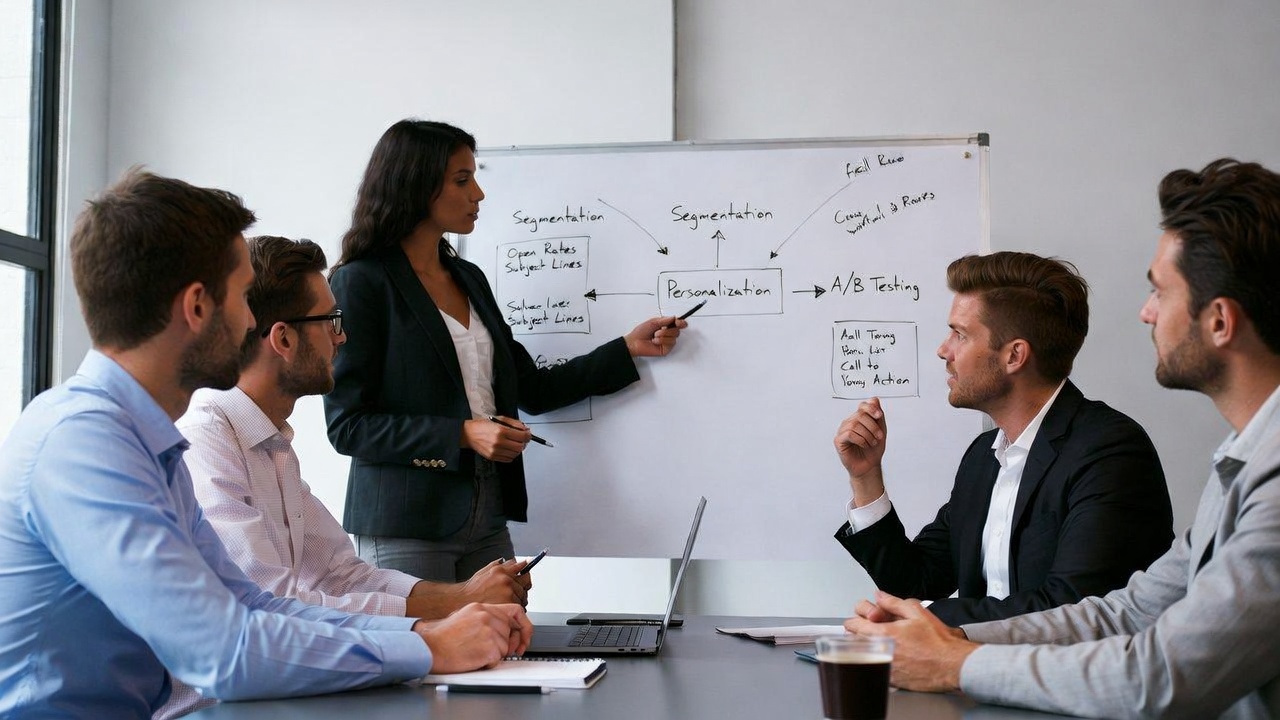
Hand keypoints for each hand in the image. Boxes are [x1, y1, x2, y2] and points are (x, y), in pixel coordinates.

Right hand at [415, 603, 532, 673]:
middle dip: (507, 644)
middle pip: (511, 632)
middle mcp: (487, 616)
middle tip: (496, 651)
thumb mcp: (464, 616)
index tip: (524, 636)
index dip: (524, 626)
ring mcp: (489, 631)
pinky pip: (499, 659)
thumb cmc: (443, 638)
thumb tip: (504, 628)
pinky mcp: (489, 647)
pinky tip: (474, 659)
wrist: (430, 649)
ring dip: (494, 655)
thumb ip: (486, 618)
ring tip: (475, 652)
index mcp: (482, 607)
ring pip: (506, 647)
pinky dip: (489, 664)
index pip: (516, 611)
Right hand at [457, 558, 533, 606]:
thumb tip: (520, 562)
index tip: (525, 576)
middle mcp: (506, 579)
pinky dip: (515, 609)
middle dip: (522, 588)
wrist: (461, 602)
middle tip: (513, 593)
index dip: (524, 575)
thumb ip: (505, 566)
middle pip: (526, 583)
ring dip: (519, 599)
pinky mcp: (508, 604)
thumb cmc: (473, 589)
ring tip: (506, 602)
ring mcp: (508, 592)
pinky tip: (505, 608)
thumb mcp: (487, 571)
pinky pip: (520, 607)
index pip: (523, 569)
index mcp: (502, 570)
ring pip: (524, 596)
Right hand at [462, 417, 528, 462]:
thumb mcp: (499, 419)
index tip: (528, 435)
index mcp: (501, 431)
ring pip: (515, 454)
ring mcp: (496, 451)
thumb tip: (525, 429)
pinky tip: (507, 449)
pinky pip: (508, 459)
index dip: (528, 436)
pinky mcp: (493, 457)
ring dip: (517, 449)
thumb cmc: (482, 425)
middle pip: (520, 446)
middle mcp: (499, 442)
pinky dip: (511, 454)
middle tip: (521, 439)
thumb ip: (514, 423)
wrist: (468, 434)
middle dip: (523, 443)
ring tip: (513, 443)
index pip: (522, 436)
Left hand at [624, 316, 682, 356]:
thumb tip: (674, 317)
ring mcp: (667, 342)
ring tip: (655, 336)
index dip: (681, 322)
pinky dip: (662, 340)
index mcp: (665, 326)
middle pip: (677, 330)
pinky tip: (655, 341)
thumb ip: (665, 320)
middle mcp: (667, 334)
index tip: (679, 322)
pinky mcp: (666, 349)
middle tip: (660, 329)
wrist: (635, 342)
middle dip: (668, 329)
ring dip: (663, 335)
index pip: (677, 324)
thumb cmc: (641, 332)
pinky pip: (670, 343)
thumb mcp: (653, 322)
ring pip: (674, 336)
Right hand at [833, 398, 888, 502]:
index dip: (871, 408)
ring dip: (868, 435)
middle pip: (860, 415)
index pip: (862, 406)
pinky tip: (864, 445)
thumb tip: (874, 399)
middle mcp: (849, 422)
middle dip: (873, 426)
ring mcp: (842, 431)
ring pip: (855, 424)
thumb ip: (878, 415)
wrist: (869, 466)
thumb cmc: (873, 449)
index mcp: (858, 418)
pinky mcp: (838, 440)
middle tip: (879, 437)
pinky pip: (849, 434)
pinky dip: (860, 440)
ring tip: (871, 443)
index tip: (879, 416)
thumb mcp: (880, 430)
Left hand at [843, 591, 976, 692]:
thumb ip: (893, 602)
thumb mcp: (917, 612)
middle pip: (852, 640)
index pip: (852, 624)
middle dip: (861, 633)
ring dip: (869, 648)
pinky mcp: (891, 680)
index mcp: (883, 633)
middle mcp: (880, 651)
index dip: (858, 619)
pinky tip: (894, 658)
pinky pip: (875, 668)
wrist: (953, 665)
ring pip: (862, 655)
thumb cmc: (938, 642)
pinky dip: (879, 662)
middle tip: (876, 630)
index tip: (866, 620)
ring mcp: (883, 667)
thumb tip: (879, 596)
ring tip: (886, 644)